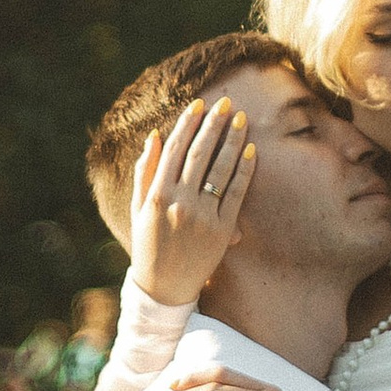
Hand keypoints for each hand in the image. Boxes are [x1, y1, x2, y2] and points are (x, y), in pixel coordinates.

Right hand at [129, 96, 254, 309]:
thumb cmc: (149, 244)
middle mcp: (179, 203)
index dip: (186, 124)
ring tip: (241, 119)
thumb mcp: (139, 207)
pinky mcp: (222, 231)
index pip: (173, 150)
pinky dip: (244, 170)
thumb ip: (145, 171)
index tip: (197, 104)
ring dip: (232, 140)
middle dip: (213, 124)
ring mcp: (202, 217)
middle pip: (199, 154)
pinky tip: (250, 151)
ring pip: (220, 169)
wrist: (165, 287)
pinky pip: (236, 193)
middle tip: (225, 103)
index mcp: (156, 195)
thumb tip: (154, 136)